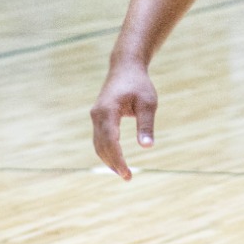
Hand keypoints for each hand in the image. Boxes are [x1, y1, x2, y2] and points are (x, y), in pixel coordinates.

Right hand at [90, 61, 157, 180]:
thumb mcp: (148, 103)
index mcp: (108, 111)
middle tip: (128, 177)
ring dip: (108, 159)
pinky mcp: (98, 117)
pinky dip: (107, 151)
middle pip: (101, 146)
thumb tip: (147, 147)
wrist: (126, 67)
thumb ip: (146, 125)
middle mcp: (97, 115)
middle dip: (113, 163)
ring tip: (124, 172)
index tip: (127, 173)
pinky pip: (100, 139)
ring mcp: (96, 116)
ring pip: (98, 144)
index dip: (117, 159)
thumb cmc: (139, 84)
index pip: (110, 141)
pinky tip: (117, 160)